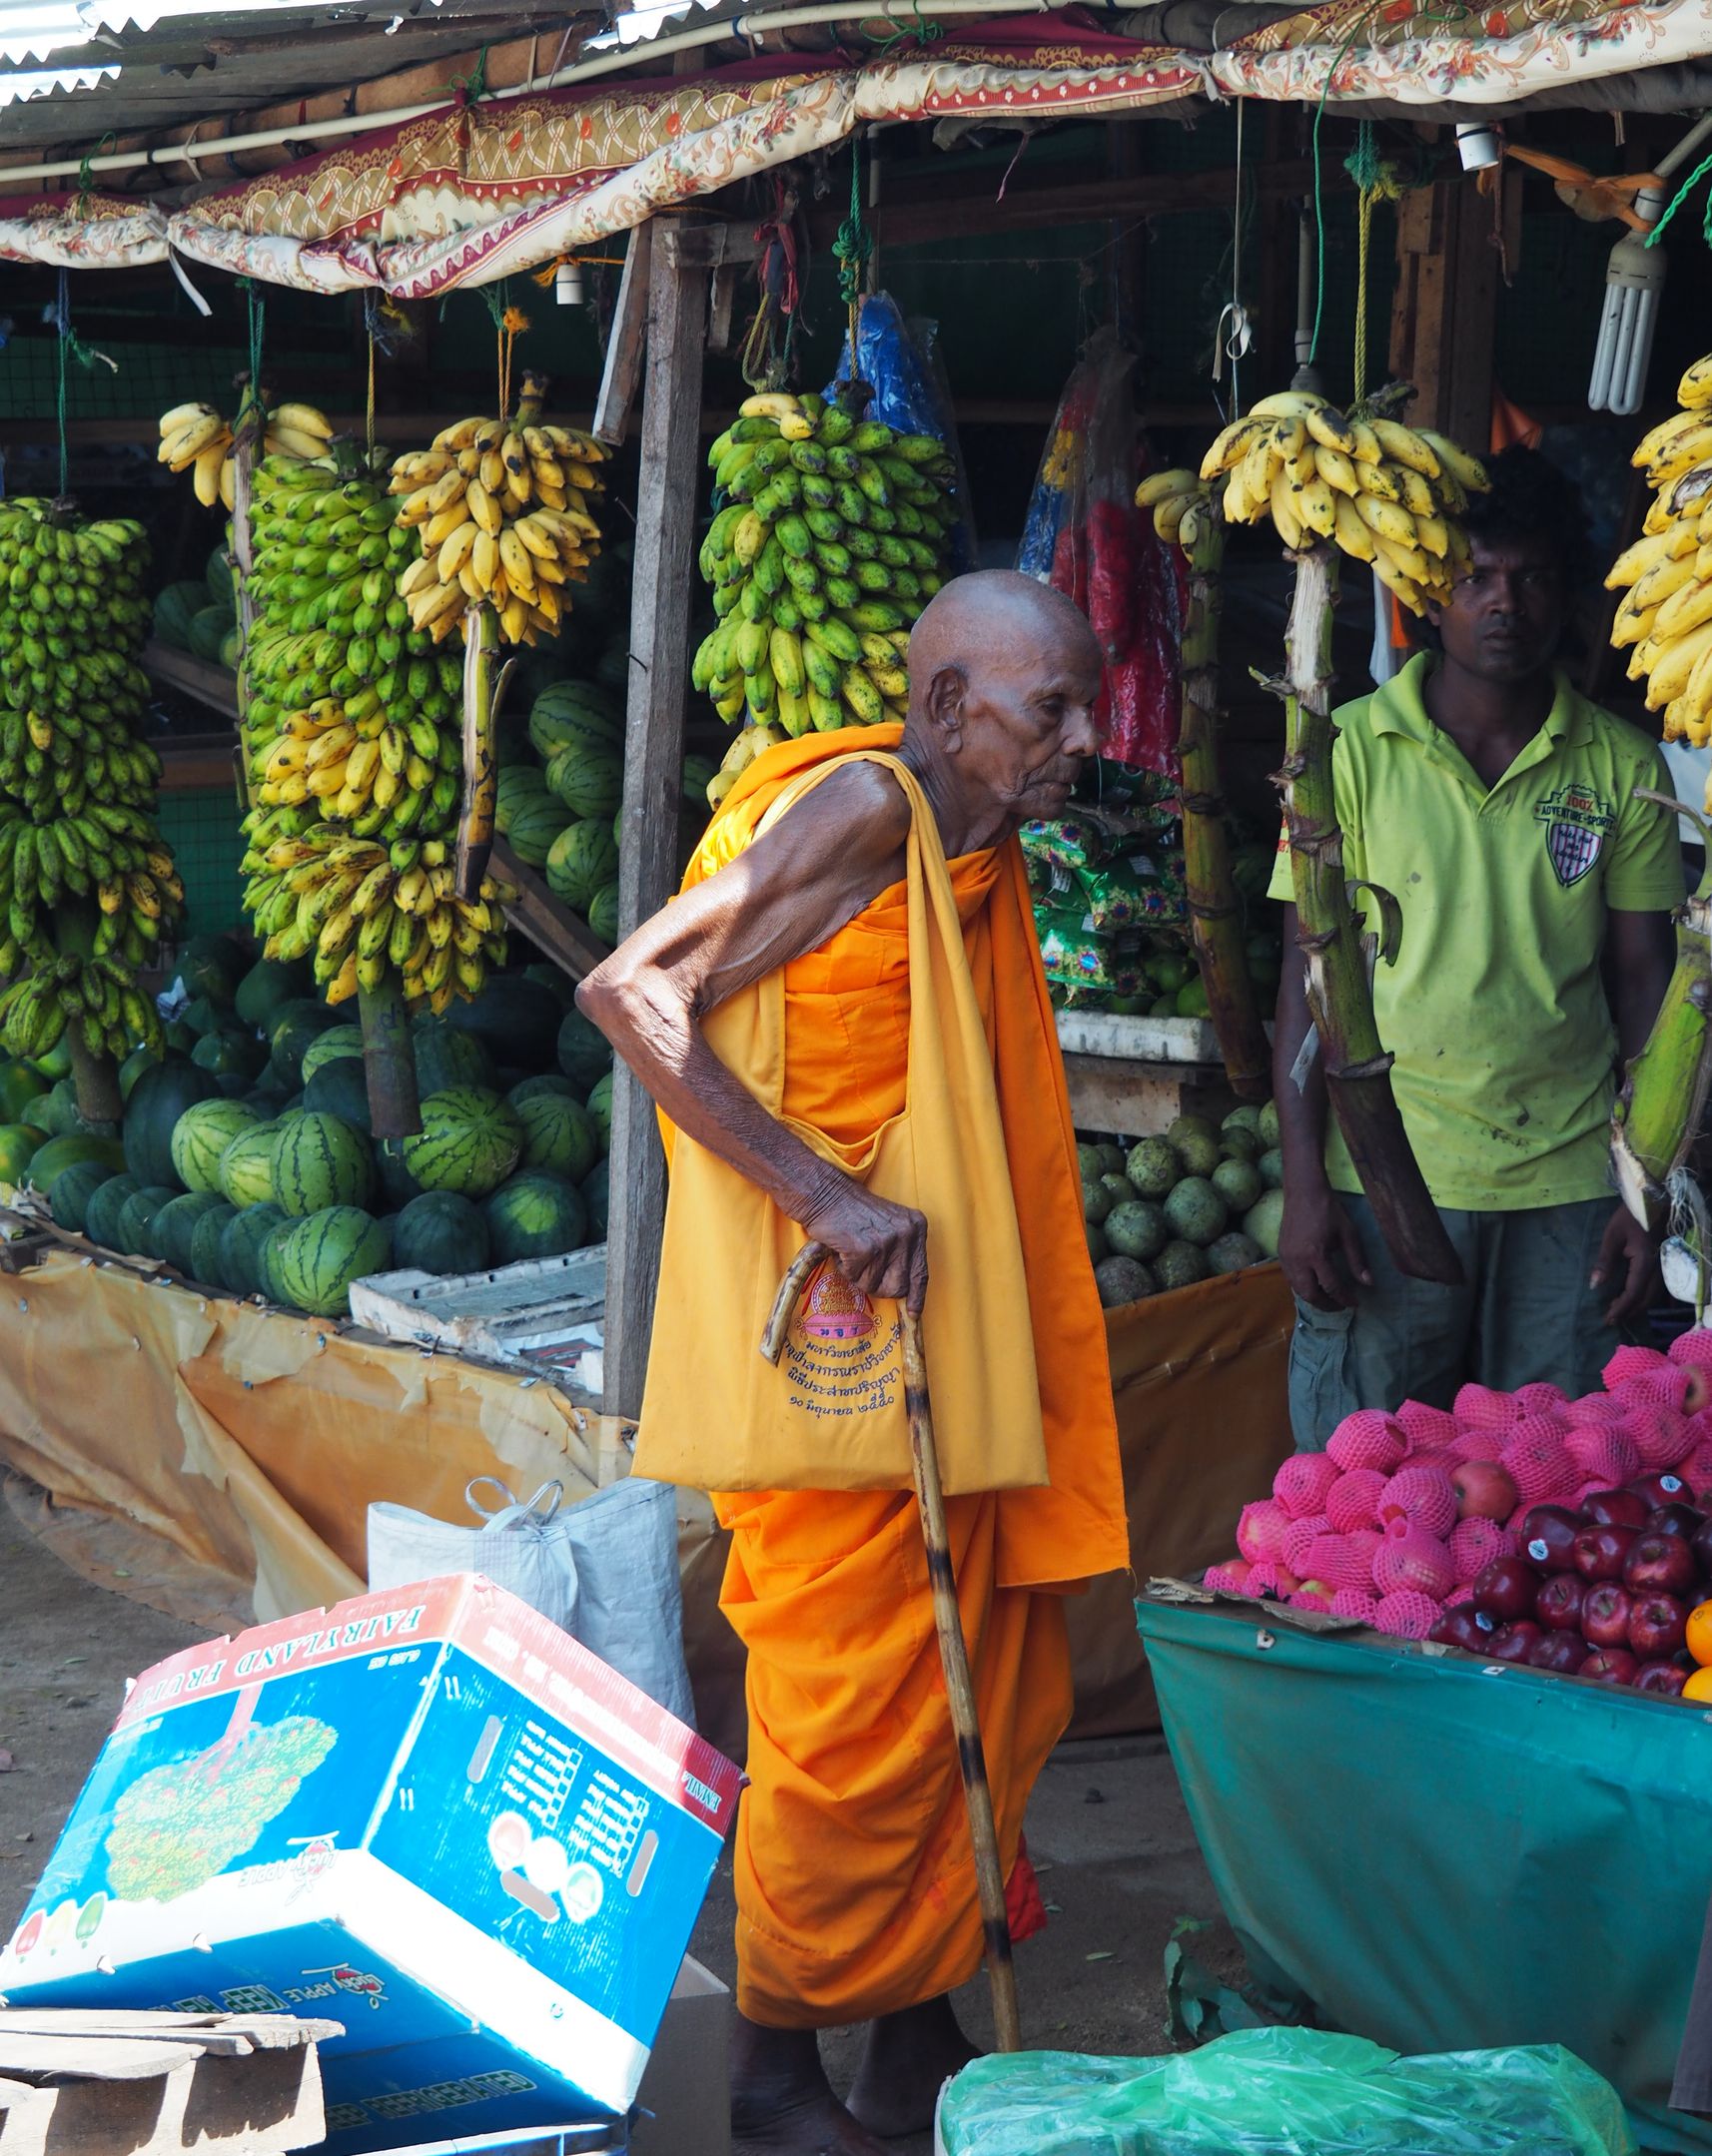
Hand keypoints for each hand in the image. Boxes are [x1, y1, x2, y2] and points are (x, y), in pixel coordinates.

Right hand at [800, 1178, 928, 1311]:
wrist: (825, 1194)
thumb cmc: (853, 1212)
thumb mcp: (889, 1226)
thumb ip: (901, 1253)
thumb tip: (906, 1292)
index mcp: (916, 1227)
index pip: (921, 1272)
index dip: (917, 1296)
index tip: (914, 1313)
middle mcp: (906, 1233)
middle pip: (899, 1287)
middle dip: (879, 1286)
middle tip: (864, 1267)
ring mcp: (886, 1241)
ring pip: (874, 1286)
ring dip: (858, 1275)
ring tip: (852, 1250)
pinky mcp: (864, 1249)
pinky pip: (855, 1278)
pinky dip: (844, 1268)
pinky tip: (843, 1248)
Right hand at [1278, 1182, 1371, 1310]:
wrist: (1303, 1192)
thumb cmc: (1329, 1210)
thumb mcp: (1349, 1234)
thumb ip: (1357, 1260)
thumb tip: (1368, 1283)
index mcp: (1316, 1255)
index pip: (1331, 1286)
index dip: (1345, 1298)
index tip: (1355, 1302)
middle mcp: (1297, 1260)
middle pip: (1310, 1295)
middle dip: (1327, 1305)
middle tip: (1340, 1305)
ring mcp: (1286, 1258)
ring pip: (1297, 1290)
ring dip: (1313, 1298)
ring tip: (1329, 1298)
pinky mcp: (1281, 1254)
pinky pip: (1290, 1279)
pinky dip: (1303, 1287)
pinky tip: (1314, 1284)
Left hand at [1592, 1203, 1660, 1327]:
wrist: (1650, 1201)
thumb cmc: (1629, 1217)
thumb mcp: (1611, 1236)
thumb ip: (1604, 1262)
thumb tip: (1595, 1286)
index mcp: (1644, 1263)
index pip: (1633, 1293)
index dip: (1621, 1309)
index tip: (1608, 1319)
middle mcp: (1656, 1268)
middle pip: (1645, 1299)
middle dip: (1629, 1312)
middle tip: (1612, 1320)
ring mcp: (1662, 1266)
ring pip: (1653, 1295)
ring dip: (1638, 1307)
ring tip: (1621, 1313)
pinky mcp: (1661, 1263)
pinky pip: (1657, 1287)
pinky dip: (1647, 1297)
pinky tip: (1637, 1302)